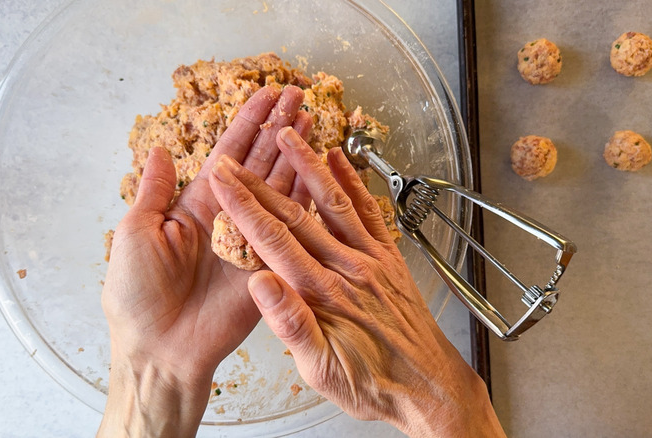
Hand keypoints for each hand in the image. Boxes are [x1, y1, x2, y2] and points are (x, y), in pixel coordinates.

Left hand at [97, 86, 311, 436]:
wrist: (159, 348)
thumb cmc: (137, 295)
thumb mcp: (136, 232)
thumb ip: (155, 190)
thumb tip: (159, 151)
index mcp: (197, 206)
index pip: (229, 154)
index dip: (248, 123)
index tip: (265, 96)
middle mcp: (228, 218)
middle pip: (260, 164)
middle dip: (279, 129)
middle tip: (298, 97)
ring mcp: (251, 240)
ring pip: (280, 188)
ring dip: (296, 156)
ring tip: (311, 122)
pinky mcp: (268, 266)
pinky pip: (290, 229)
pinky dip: (305, 201)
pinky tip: (317, 173)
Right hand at [208, 127, 504, 436]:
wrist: (427, 387)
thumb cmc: (372, 383)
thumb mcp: (322, 370)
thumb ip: (291, 324)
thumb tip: (260, 285)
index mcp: (322, 294)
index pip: (274, 240)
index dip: (244, 207)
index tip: (224, 182)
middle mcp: (347, 268)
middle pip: (296, 215)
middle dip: (261, 183)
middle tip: (237, 158)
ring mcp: (371, 259)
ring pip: (334, 202)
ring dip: (309, 166)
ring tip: (290, 135)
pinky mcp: (389, 258)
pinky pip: (369, 212)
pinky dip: (353, 183)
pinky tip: (340, 161)